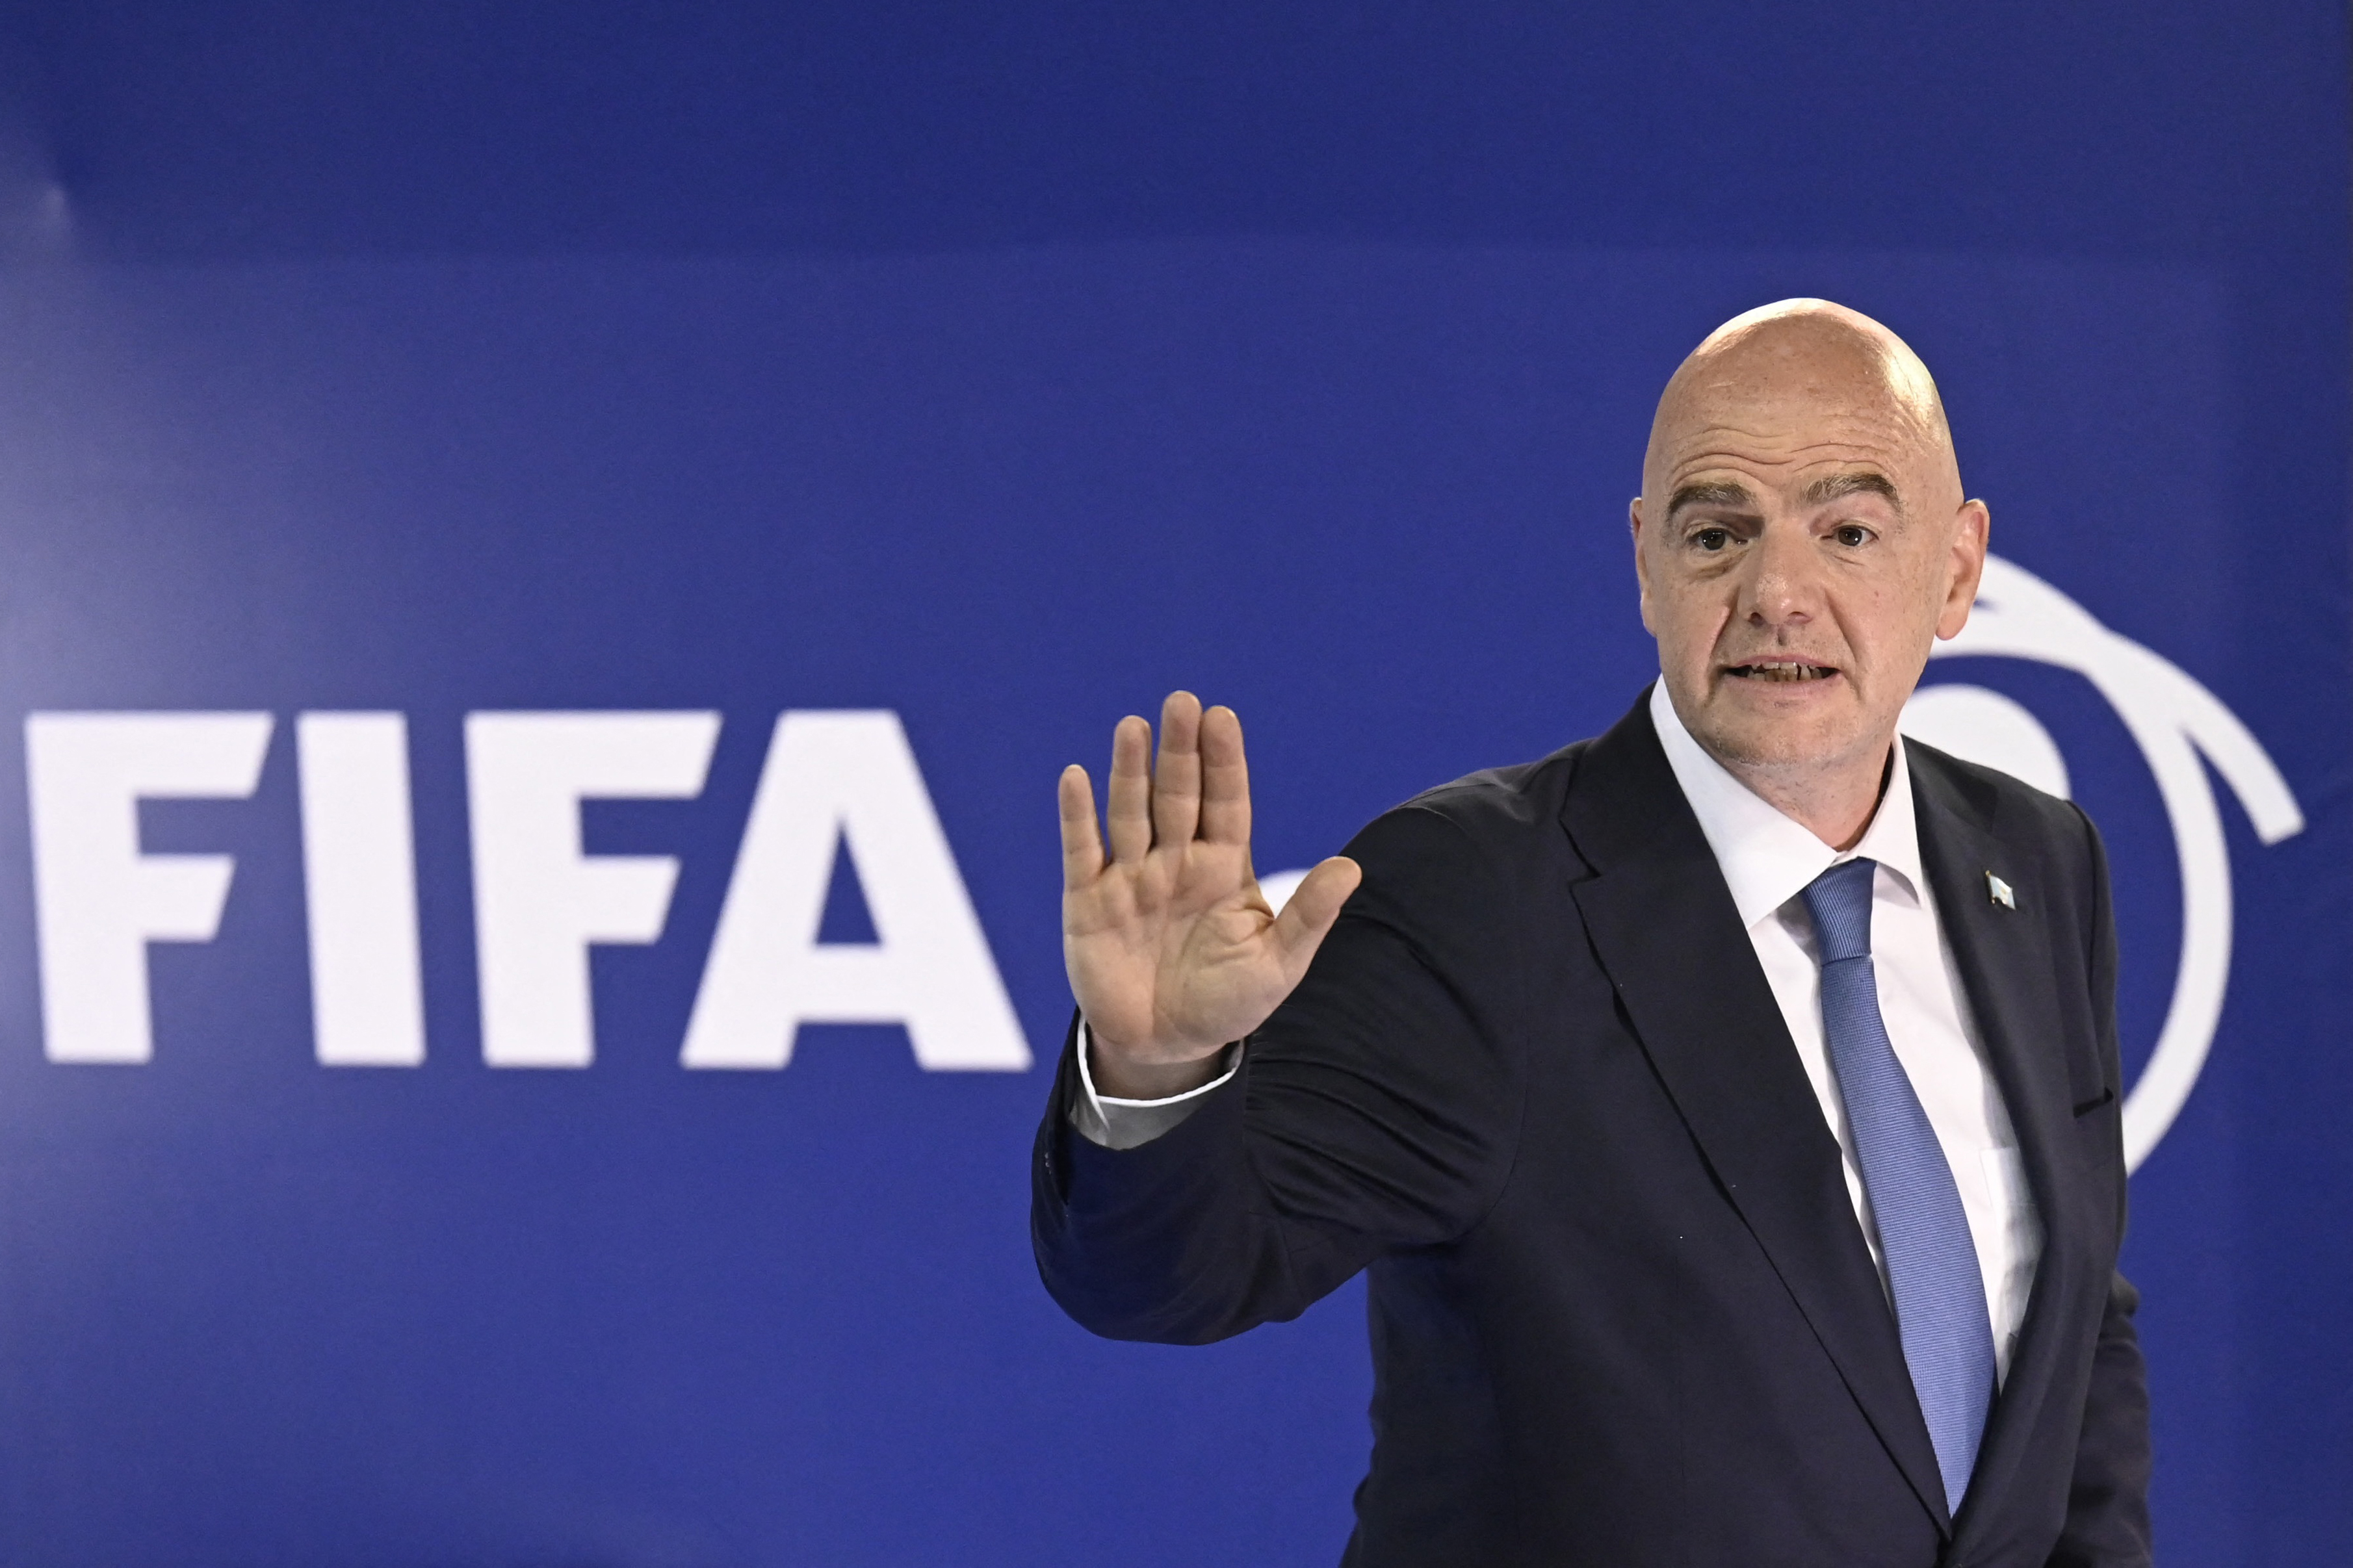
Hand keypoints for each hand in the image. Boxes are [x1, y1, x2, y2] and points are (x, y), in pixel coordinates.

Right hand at [1060, 691, 1361, 1098]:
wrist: (1167, 1048)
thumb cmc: (1229, 1003)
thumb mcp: (1278, 965)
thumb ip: (1309, 916)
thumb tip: (1352, 867)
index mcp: (1224, 867)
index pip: (1226, 802)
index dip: (1223, 762)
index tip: (1221, 717)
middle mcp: (1176, 861)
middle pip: (1178, 796)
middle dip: (1178, 751)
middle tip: (1181, 703)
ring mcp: (1131, 878)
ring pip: (1130, 812)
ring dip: (1130, 771)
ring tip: (1134, 727)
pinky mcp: (1089, 903)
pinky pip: (1083, 851)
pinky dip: (1078, 816)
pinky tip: (1076, 777)